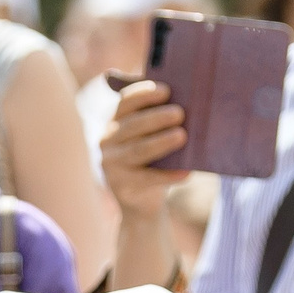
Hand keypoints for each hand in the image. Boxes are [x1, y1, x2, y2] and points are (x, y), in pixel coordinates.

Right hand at [98, 80, 190, 224]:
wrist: (141, 202)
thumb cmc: (151, 160)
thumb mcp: (148, 137)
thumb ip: (157, 118)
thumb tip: (186, 103)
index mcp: (114, 123)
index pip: (125, 103)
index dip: (144, 94)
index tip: (166, 90)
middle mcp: (107, 142)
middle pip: (132, 126)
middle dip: (157, 118)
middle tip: (180, 114)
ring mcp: (112, 166)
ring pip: (138, 150)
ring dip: (161, 142)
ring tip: (182, 136)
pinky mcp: (122, 187)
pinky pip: (148, 179)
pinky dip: (168, 175)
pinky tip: (186, 172)